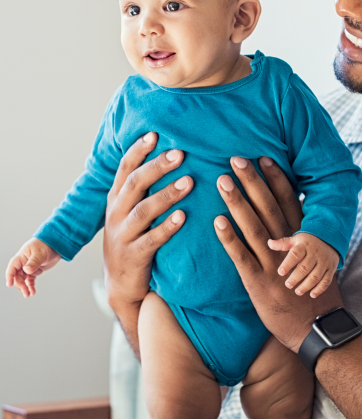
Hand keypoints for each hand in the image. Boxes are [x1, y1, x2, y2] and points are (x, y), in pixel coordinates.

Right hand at [5, 238, 60, 297]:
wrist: (57, 243)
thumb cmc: (46, 244)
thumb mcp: (40, 253)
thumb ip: (33, 262)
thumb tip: (27, 270)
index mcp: (22, 257)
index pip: (12, 267)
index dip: (10, 276)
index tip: (10, 284)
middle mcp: (24, 263)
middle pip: (17, 276)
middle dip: (20, 285)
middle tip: (25, 291)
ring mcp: (29, 267)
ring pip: (23, 279)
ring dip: (25, 287)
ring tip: (28, 294)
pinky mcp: (35, 270)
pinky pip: (30, 279)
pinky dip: (31, 285)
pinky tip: (32, 291)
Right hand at [103, 132, 192, 311]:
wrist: (122, 285)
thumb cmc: (135, 238)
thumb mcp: (132, 210)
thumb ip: (145, 187)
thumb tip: (173, 153)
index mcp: (116, 198)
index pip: (125, 168)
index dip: (138, 150)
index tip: (155, 134)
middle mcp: (116, 213)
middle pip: (135, 184)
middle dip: (157, 167)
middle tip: (180, 153)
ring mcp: (122, 235)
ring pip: (143, 211)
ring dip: (166, 195)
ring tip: (188, 182)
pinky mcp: (133, 256)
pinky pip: (151, 240)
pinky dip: (166, 227)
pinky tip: (183, 217)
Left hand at [214, 156, 343, 353]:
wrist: (314, 328)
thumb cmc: (311, 290)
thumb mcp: (313, 259)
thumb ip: (300, 235)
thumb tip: (293, 211)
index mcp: (301, 238)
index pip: (289, 201)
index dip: (276, 178)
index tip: (264, 157)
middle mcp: (287, 247)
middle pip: (268, 207)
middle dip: (253, 181)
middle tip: (237, 159)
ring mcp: (272, 264)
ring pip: (253, 227)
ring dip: (238, 202)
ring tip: (223, 181)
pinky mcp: (258, 282)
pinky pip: (241, 257)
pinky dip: (230, 238)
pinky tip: (217, 221)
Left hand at [269, 233, 338, 297]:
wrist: (330, 238)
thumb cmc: (308, 242)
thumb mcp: (296, 239)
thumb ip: (283, 243)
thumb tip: (269, 243)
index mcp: (304, 246)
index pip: (295, 254)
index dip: (288, 264)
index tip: (280, 272)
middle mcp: (315, 254)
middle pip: (305, 267)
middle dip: (296, 278)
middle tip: (288, 285)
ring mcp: (324, 262)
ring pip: (316, 276)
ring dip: (306, 285)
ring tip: (297, 291)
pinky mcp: (331, 269)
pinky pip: (326, 280)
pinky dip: (320, 289)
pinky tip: (312, 295)